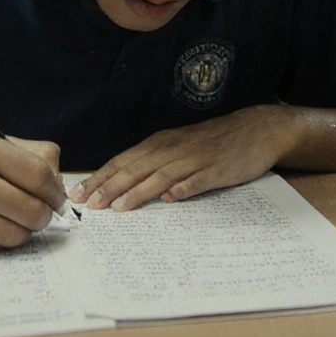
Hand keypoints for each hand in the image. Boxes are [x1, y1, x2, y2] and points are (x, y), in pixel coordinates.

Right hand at [0, 132, 64, 253]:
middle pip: (31, 210)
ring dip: (24, 230)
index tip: (58, 198)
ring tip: (16, 219)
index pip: (37, 175)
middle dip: (45, 215)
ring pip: (14, 235)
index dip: (56, 192)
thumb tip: (62, 187)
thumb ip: (31, 156)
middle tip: (42, 213)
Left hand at [70, 105, 296, 211]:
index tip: (80, 193)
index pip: (123, 161)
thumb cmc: (212, 141)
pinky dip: (184, 189)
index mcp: (160, 143)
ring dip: (139, 191)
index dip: (101, 177)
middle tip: (90, 205)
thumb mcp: (177, 146)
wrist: (255, 128)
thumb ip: (153, 162)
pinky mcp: (217, 169)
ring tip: (120, 207)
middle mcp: (173, 149)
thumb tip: (123, 183)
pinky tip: (172, 199)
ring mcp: (195, 159)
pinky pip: (198, 180)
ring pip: (161, 175)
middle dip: (110, 187)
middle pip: (136, 168)